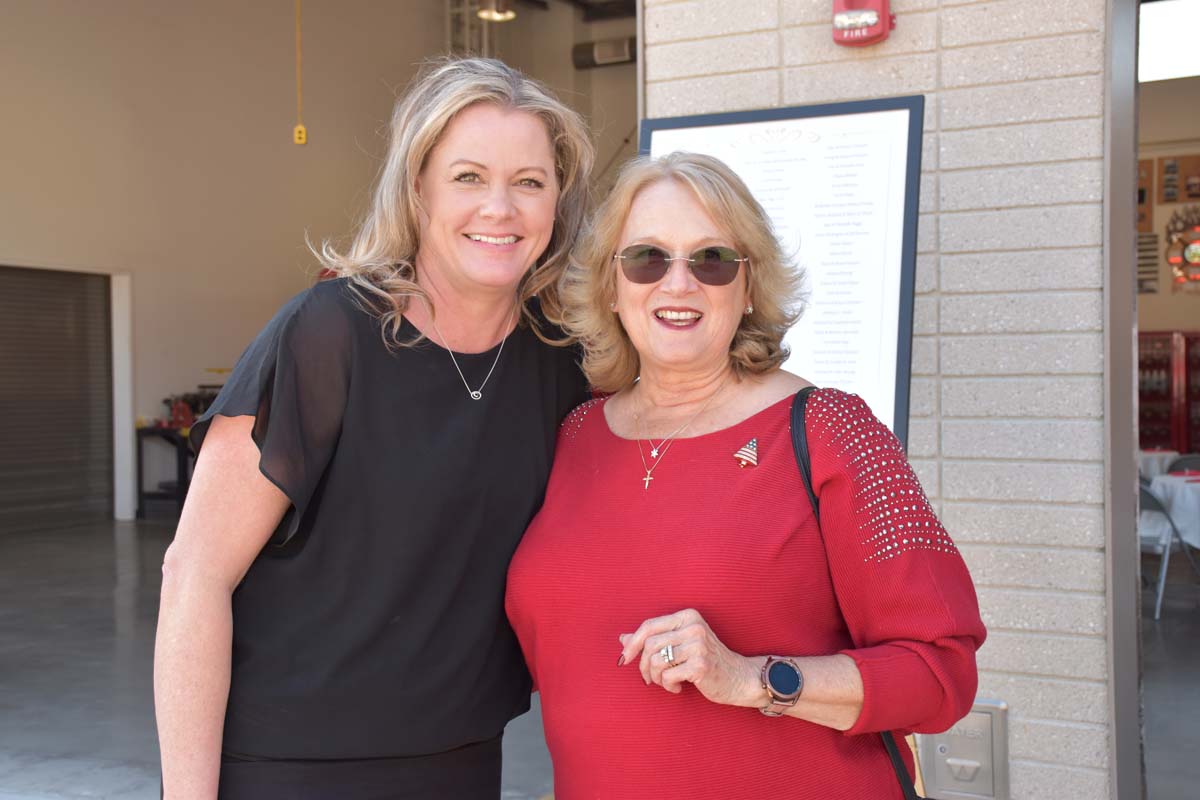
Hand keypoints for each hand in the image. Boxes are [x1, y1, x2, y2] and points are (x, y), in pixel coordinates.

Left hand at [618, 608, 760, 707]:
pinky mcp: (700, 665)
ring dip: (656, 678)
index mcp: (687, 616)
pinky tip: (678, 687)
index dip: (632, 643)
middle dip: (643, 666)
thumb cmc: (706, 660)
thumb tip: (622, 638)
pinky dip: (668, 686)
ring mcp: (698, 645)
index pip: (649, 626)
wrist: (738, 677)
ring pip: (655, 662)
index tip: (624, 659)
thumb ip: (653, 639)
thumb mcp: (680, 644)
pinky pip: (667, 677)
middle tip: (649, 679)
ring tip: (667, 682)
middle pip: (649, 645)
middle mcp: (693, 626)